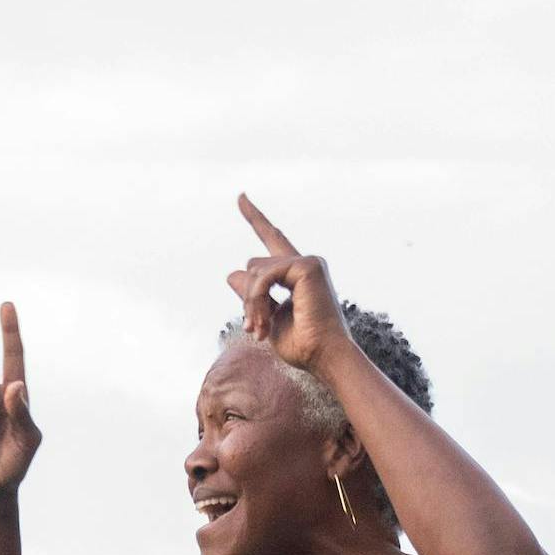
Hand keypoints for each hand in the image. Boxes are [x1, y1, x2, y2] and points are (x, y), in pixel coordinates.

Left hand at [224, 196, 354, 383]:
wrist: (324, 357)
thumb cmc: (302, 345)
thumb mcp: (267, 318)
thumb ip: (252, 295)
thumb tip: (230, 273)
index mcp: (297, 274)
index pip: (272, 238)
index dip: (255, 218)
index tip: (240, 197)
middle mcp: (304, 263)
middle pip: (253, 265)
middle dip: (248, 298)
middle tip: (253, 329)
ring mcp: (308, 262)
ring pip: (255, 270)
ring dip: (251, 303)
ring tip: (258, 329)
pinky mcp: (307, 266)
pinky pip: (264, 275)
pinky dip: (258, 299)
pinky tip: (264, 320)